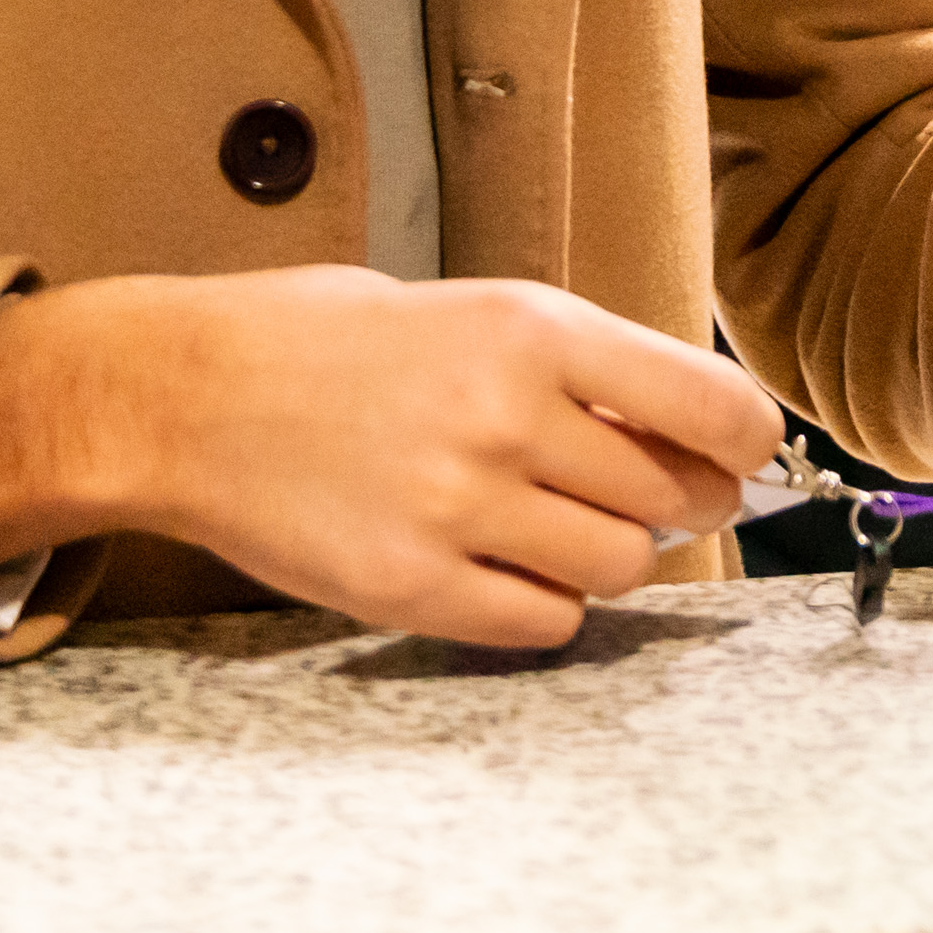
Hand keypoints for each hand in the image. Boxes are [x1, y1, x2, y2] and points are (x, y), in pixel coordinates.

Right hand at [0, 269, 782, 649]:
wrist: (186, 396)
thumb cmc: (330, 341)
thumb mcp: (472, 309)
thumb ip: (578, 366)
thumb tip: (692, 429)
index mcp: (533, 331)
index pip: (709, 405)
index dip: (746, 440)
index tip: (745, 452)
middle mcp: (508, 419)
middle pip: (670, 498)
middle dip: (677, 502)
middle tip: (645, 494)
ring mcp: (458, 510)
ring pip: (617, 568)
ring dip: (609, 556)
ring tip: (556, 524)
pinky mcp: (410, 588)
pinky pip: (542, 623)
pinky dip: (545, 605)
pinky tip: (506, 568)